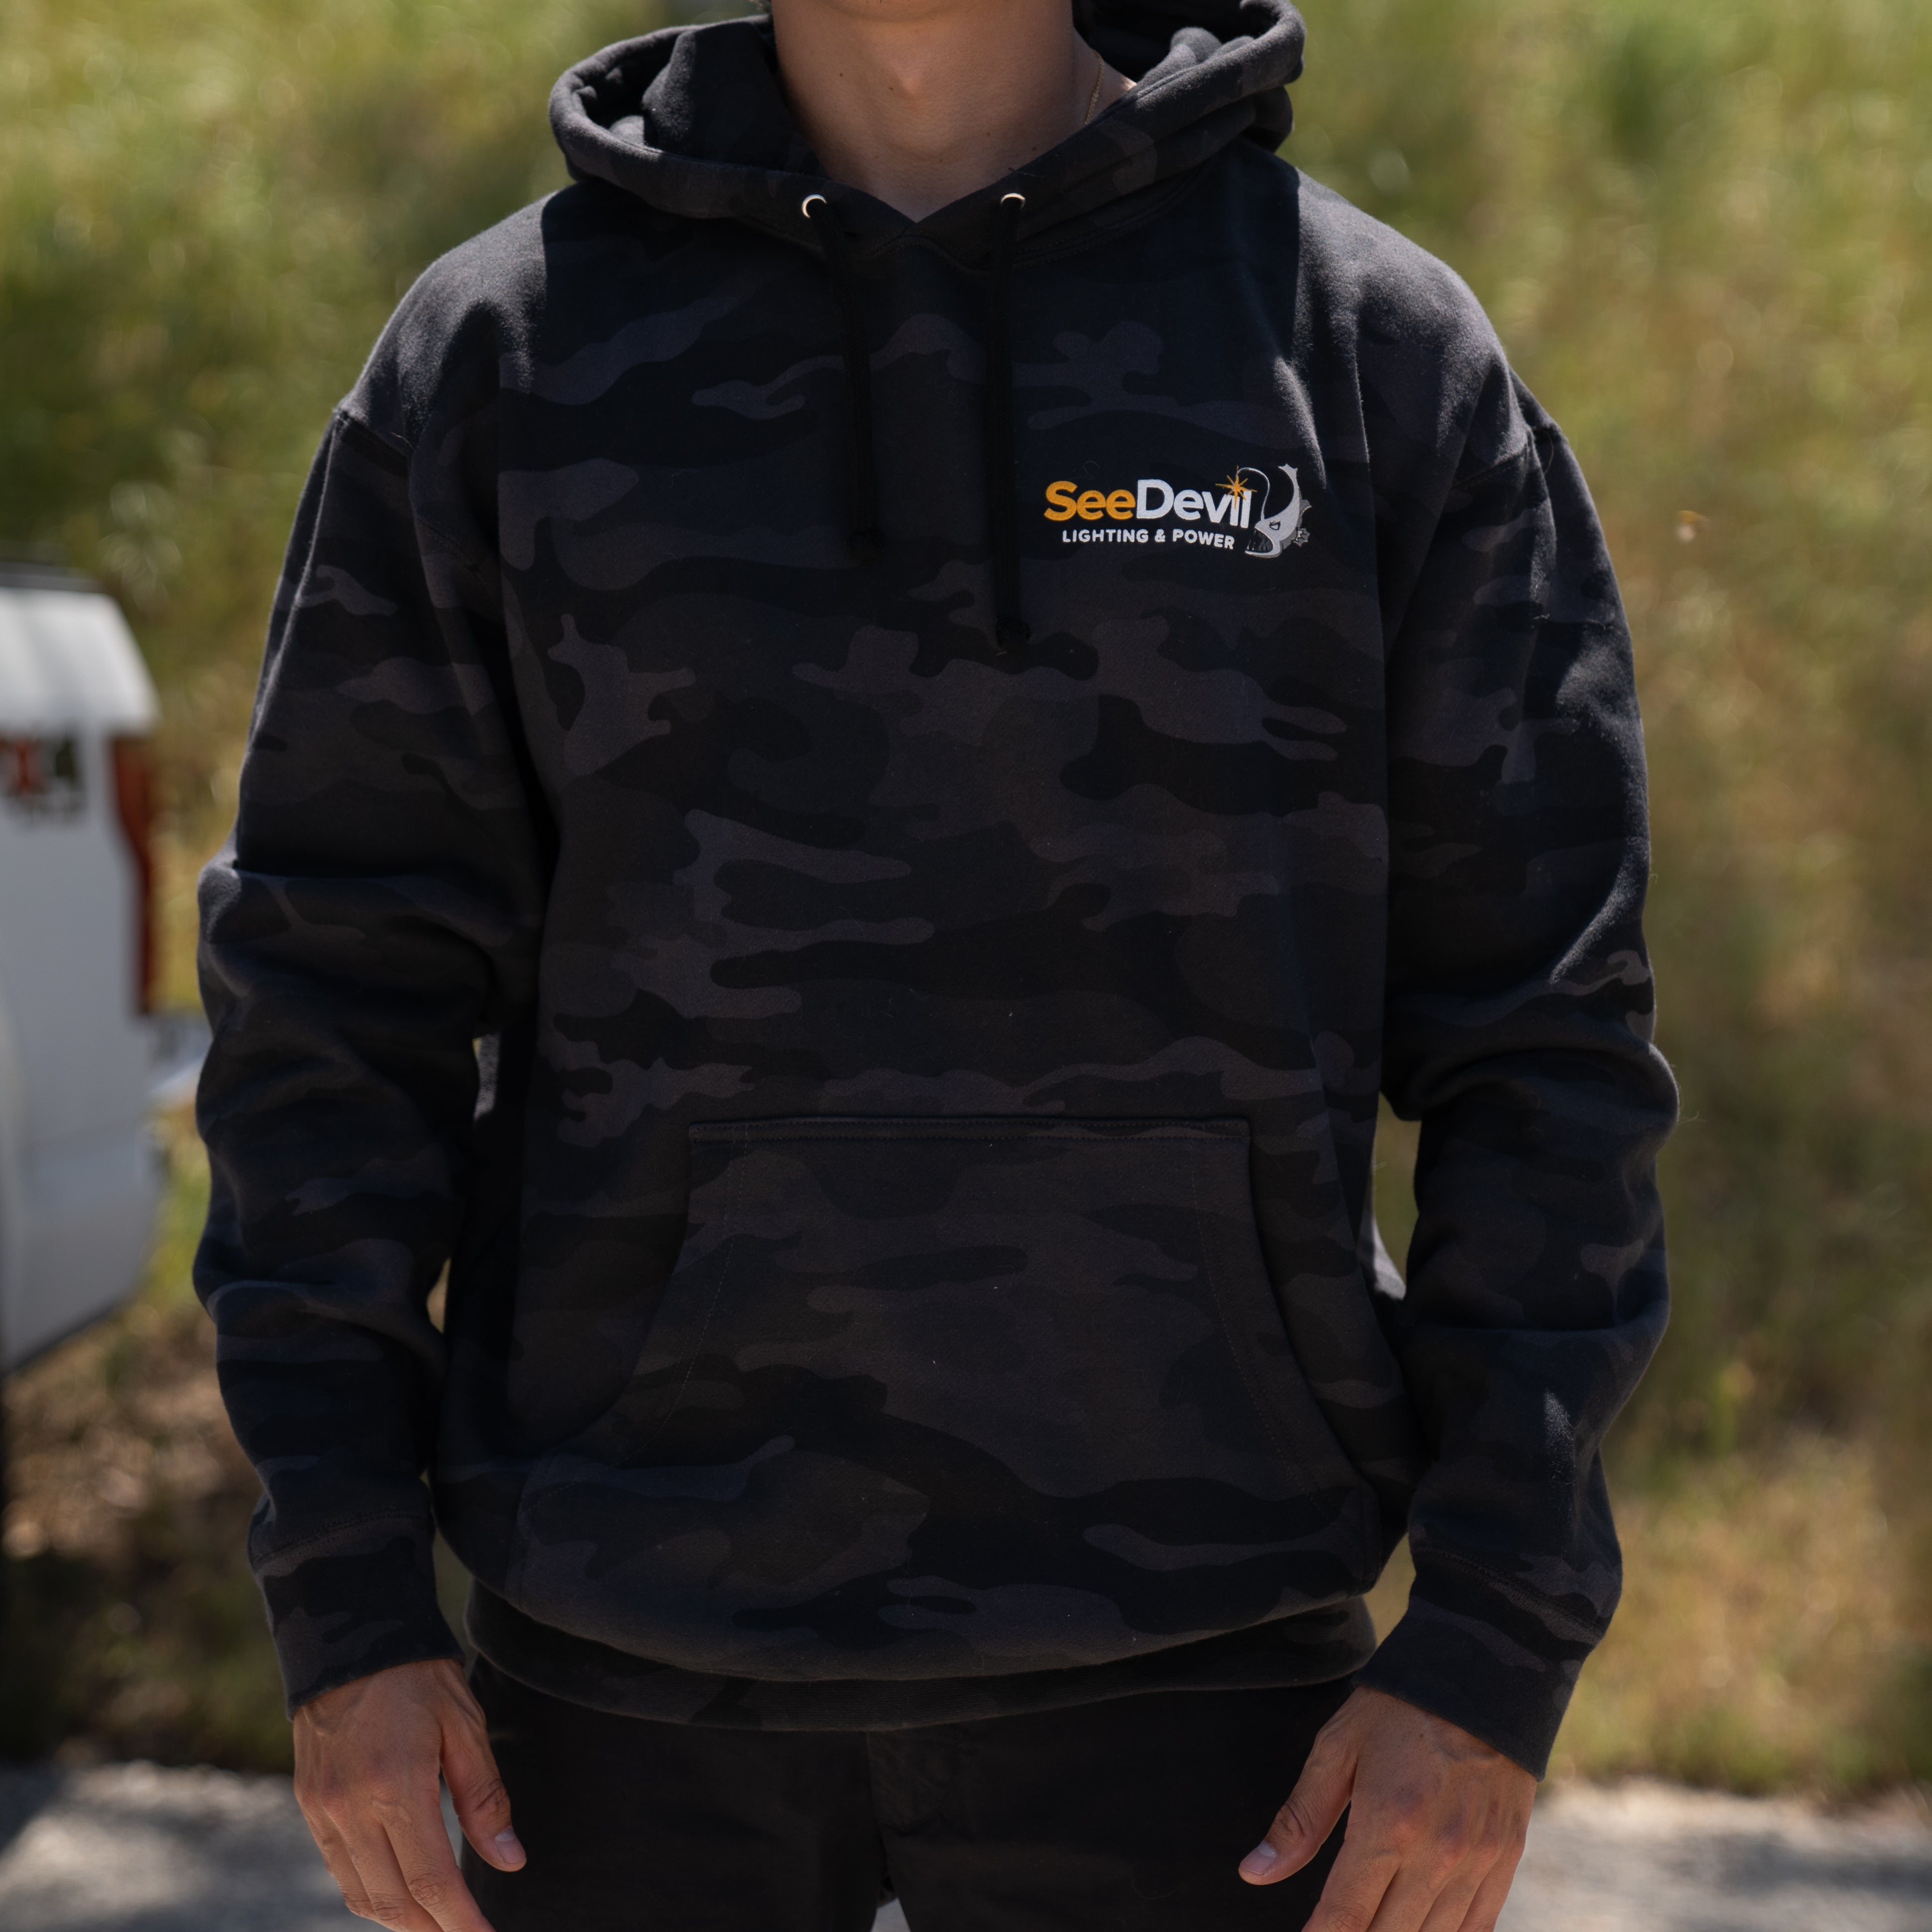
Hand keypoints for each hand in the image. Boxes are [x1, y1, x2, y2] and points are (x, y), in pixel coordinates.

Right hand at [293, 1657, 524, 1930]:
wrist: (351, 1637)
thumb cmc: (417, 1676)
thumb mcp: (465, 1725)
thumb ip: (485, 1798)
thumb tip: (509, 1861)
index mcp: (396, 1788)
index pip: (432, 1883)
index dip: (462, 1924)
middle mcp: (351, 1809)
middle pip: (394, 1903)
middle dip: (433, 1931)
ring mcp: (323, 1811)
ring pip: (362, 1895)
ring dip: (401, 1918)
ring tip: (440, 1921)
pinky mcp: (309, 1805)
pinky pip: (341, 1870)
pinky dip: (372, 1891)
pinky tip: (401, 1887)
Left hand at [1239, 1687, 1534, 1931]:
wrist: (1481, 1677)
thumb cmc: (1398, 1709)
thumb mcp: (1338, 1748)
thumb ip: (1300, 1819)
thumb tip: (1255, 1873)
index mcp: (1389, 1825)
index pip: (1344, 1916)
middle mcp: (1438, 1855)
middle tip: (1333, 1929)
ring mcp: (1478, 1863)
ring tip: (1370, 1925)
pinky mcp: (1505, 1861)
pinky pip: (1477, 1929)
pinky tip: (1419, 1928)